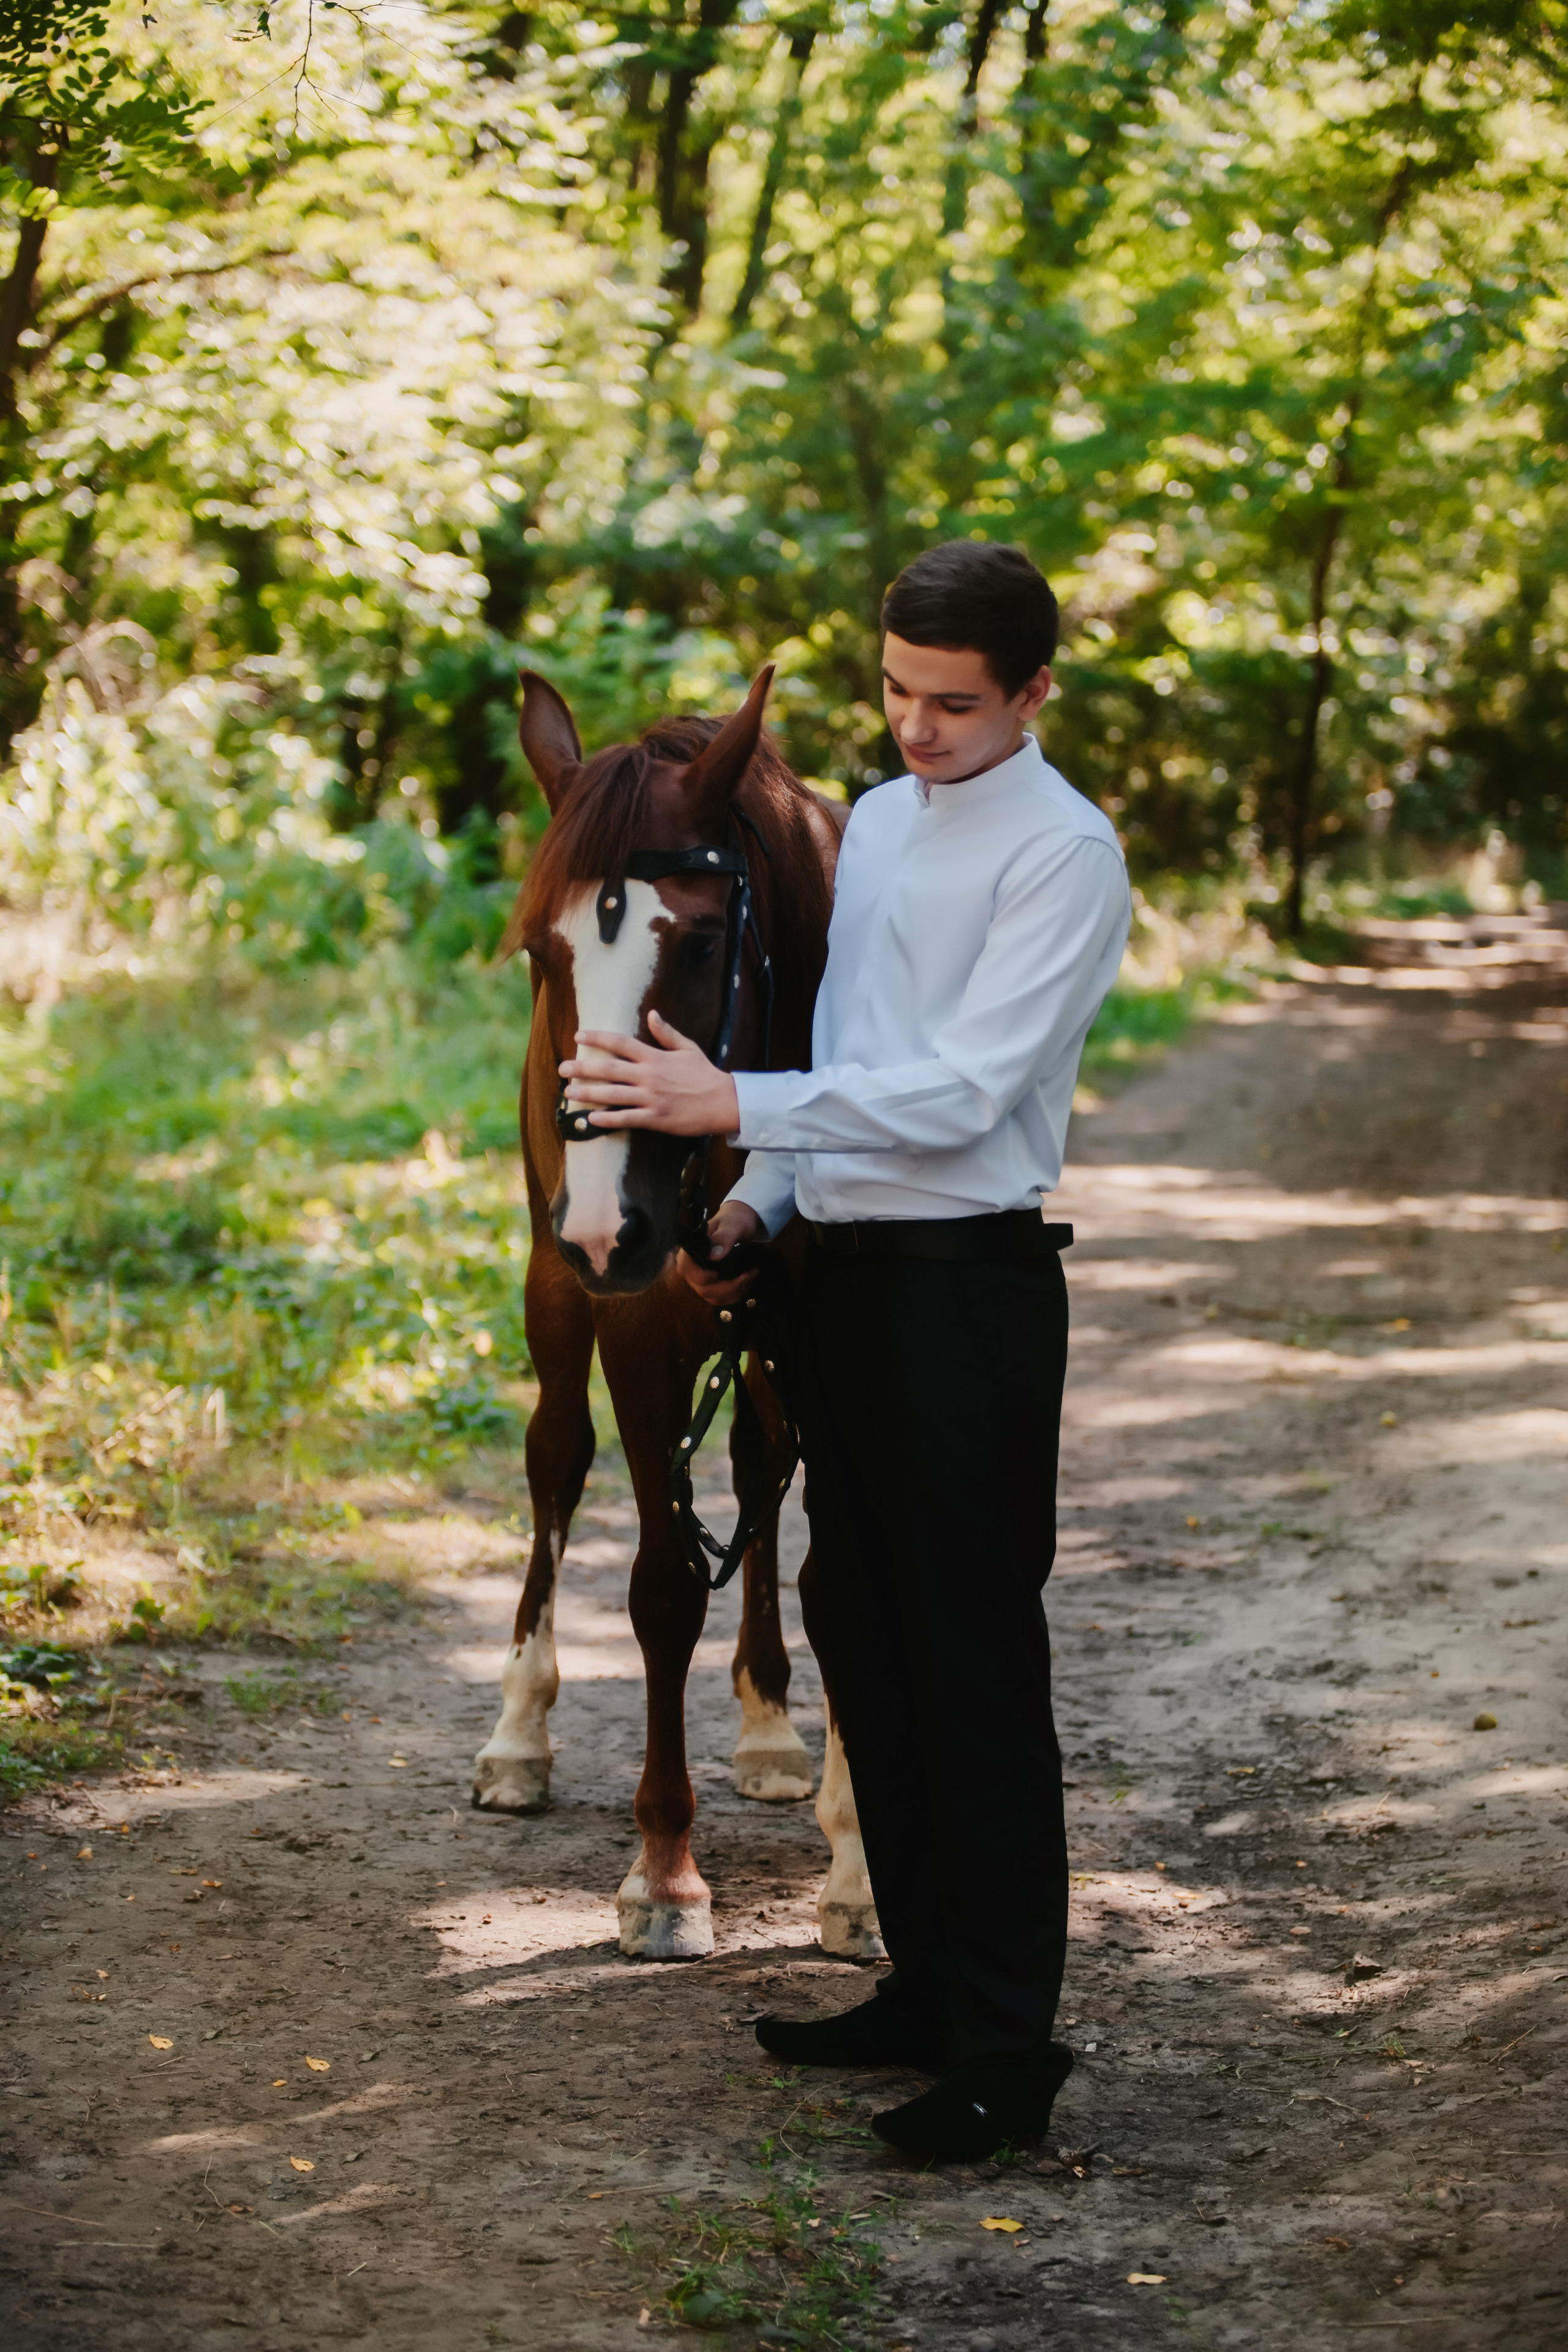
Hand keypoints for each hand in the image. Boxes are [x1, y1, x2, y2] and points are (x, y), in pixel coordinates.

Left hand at [558, 1011, 740, 1137]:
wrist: (725, 1102)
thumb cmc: (706, 1075)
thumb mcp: (688, 1048)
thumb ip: (667, 1033)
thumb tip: (652, 1014)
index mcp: (655, 1057)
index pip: (621, 1043)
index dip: (598, 1038)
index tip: (579, 1035)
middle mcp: (649, 1076)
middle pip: (609, 1069)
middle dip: (582, 1068)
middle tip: (562, 1069)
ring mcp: (651, 1098)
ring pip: (612, 1095)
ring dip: (588, 1094)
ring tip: (568, 1093)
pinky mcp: (655, 1118)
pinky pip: (626, 1118)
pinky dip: (607, 1119)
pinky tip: (591, 1119)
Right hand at [677, 1198, 762, 1305]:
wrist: (741, 1223)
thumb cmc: (734, 1221)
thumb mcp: (732, 1225)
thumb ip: (723, 1238)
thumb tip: (714, 1256)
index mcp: (690, 1250)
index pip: (686, 1270)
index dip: (703, 1277)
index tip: (719, 1273)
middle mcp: (691, 1266)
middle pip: (702, 1288)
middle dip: (728, 1287)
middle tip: (749, 1274)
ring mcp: (701, 1278)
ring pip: (712, 1297)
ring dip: (735, 1292)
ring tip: (750, 1276)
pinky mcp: (712, 1284)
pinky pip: (720, 1298)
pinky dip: (735, 1294)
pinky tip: (746, 1282)